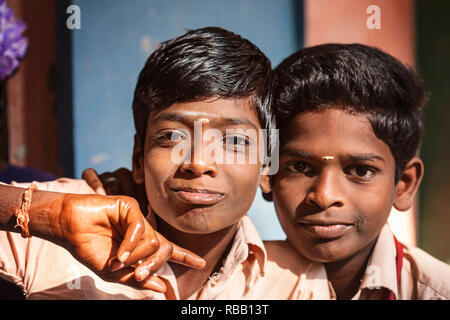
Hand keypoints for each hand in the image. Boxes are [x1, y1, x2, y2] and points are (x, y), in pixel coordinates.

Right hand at [50, 193, 204, 291]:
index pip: (169, 251)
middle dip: (155, 265)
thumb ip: (138, 279)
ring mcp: (138, 218)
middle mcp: (144, 232)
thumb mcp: (114, 272)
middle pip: (164, 249)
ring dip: (136, 256)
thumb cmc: (90, 249)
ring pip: (153, 241)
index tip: (201, 263)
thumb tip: (163, 288)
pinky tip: (119, 254)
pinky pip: (140, 229)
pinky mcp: (131, 207)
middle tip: (140, 274)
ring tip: (118, 260)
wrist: (69, 229)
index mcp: (141, 247)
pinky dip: (131, 244)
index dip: (185, 256)